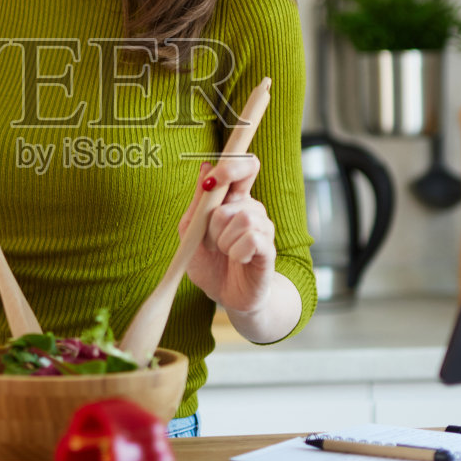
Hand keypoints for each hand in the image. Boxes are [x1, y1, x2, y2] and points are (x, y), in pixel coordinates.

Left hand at [180, 155, 276, 315]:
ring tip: (224, 252)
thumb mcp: (192, 230)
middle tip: (210, 239)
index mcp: (234, 199)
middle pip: (237, 192)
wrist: (223, 296)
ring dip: (223, 239)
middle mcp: (252, 209)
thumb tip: (206, 166)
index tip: (213, 180)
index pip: (245, 166)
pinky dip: (237, 252)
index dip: (232, 165)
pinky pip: (252, 239)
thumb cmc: (208, 262)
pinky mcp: (268, 249)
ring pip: (242, 218)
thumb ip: (199, 201)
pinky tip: (237, 259)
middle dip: (214, 217)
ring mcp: (263, 228)